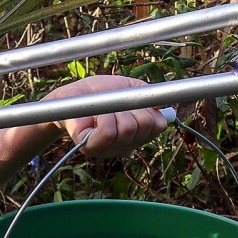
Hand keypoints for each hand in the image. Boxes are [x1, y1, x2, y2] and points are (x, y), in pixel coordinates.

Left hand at [43, 75, 169, 158]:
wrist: (72, 94)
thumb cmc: (99, 92)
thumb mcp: (129, 89)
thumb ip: (148, 97)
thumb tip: (165, 106)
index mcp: (138, 133)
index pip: (159, 125)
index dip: (151, 109)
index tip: (137, 101)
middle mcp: (126, 145)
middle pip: (146, 126)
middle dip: (132, 106)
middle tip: (117, 103)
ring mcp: (110, 149)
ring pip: (128, 127)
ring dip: (115, 110)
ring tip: (103, 109)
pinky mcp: (92, 147)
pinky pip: (109, 131)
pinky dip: (104, 117)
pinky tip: (96, 115)